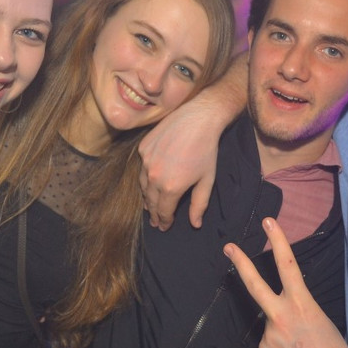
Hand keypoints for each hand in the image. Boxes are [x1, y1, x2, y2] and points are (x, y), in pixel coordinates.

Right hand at [138, 100, 221, 229]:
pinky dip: (145, 178)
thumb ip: (199, 204)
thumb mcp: (206, 181)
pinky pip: (141, 168)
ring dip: (147, 198)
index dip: (164, 221)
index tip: (164, 227)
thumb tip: (195, 224)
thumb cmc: (206, 151)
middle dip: (154, 214)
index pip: (163, 212)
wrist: (198, 119)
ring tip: (150, 206)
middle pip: (151, 201)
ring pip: (142, 186)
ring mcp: (146, 161)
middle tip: (155, 222)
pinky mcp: (143, 148)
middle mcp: (154, 176)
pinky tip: (149, 181)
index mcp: (170, 187)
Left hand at [224, 218, 347, 347]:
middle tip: (228, 246)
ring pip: (270, 325)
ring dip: (282, 333)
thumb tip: (283, 311)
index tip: (268, 222)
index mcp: (302, 306)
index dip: (278, 241)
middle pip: (255, 284)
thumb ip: (298, 310)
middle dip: (240, 263)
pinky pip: (269, 344)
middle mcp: (281, 318)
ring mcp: (268, 336)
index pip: (287, 266)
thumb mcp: (321, 321)